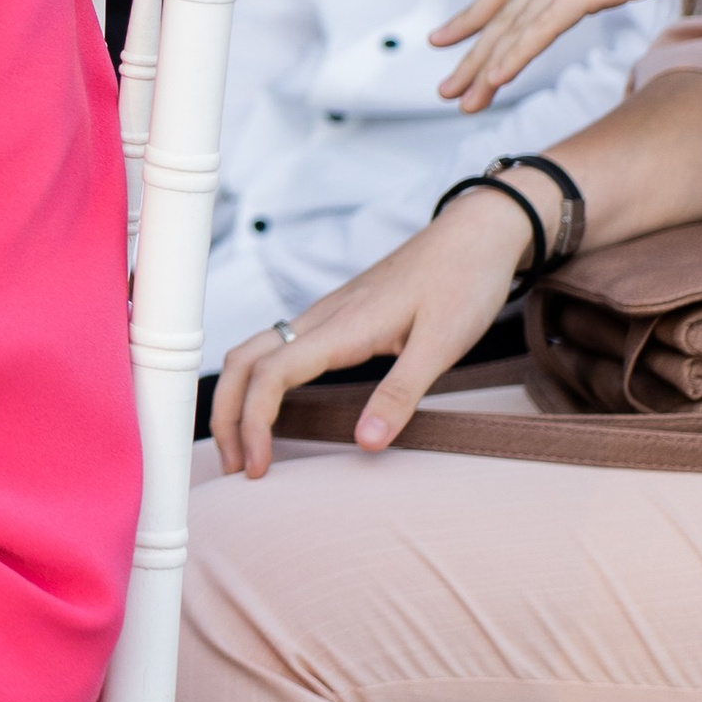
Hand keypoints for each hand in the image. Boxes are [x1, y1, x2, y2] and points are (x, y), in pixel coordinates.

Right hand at [211, 184, 536, 475]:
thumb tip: (364, 443)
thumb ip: (401, 394)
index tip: (258, 467)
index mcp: (342, 325)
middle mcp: (321, 317)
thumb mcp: (443, 344)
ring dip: (236, 398)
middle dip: (225, 414)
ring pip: (253, 351)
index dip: (253, 423)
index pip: (271, 375)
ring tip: (244, 445)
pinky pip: (276, 348)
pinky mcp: (335, 317)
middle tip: (234, 466)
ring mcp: (324, 315)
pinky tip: (272, 409)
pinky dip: (257, 382)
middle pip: (242, 361)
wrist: (476, 233)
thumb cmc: (462, 282)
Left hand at [431, 0, 701, 108]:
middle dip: (472, 51)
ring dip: (486, 64)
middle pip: (507, 8)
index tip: (449, 37)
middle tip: (446, 88)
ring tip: (462, 98)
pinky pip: (547, 23)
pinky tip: (497, 78)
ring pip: (519, 21)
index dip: (479, 13)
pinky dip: (517, 53)